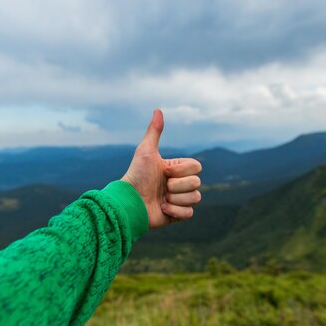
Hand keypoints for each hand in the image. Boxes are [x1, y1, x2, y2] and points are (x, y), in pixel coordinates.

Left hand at [121, 109, 201, 228]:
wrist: (128, 202)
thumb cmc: (136, 175)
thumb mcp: (146, 151)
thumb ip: (154, 132)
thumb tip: (158, 109)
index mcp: (176, 169)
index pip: (196, 167)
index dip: (182, 170)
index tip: (165, 172)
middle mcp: (180, 184)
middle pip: (197, 183)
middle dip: (177, 186)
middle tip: (162, 187)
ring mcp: (179, 200)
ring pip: (196, 198)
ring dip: (176, 199)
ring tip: (161, 199)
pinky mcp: (177, 215)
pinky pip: (189, 213)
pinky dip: (175, 211)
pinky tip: (162, 209)